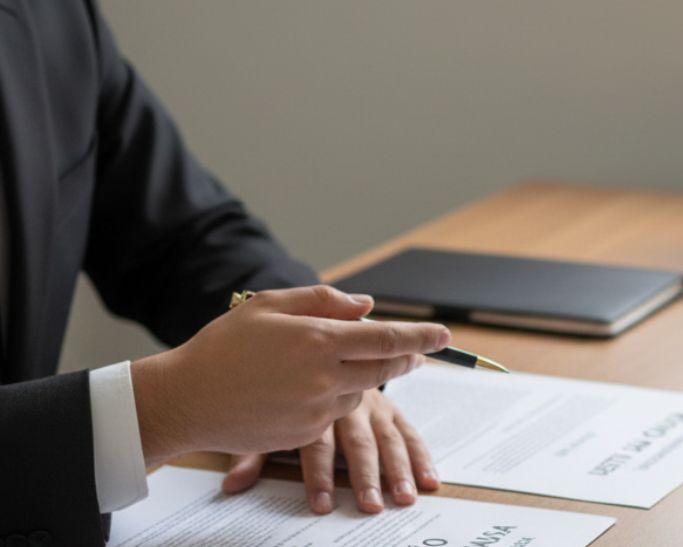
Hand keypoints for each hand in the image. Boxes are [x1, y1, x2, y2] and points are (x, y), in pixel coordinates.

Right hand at [131, 285, 450, 466]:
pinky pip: (335, 414)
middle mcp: (324, 377)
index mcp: (319, 340)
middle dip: (404, 359)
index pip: (387, 338)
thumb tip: (366, 307)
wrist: (185, 399)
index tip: (444, 333)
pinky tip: (304, 390)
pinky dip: (333, 400)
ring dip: (361, 378)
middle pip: (384, 369)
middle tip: (414, 352)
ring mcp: (317, 409)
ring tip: (331, 365)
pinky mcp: (306, 434)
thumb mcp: (271, 306)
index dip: (420, 336)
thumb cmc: (224, 346)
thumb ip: (324, 301)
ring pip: (360, 392)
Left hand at [222, 390, 439, 513]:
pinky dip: (419, 454)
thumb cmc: (271, 384)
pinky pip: (407, 431)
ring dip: (396, 469)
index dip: (321, 473)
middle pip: (357, 440)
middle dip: (364, 475)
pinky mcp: (387, 408)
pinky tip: (429, 478)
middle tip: (368, 505)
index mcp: (311, 397)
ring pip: (386, 436)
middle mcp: (345, 399)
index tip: (321, 504)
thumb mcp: (255, 417)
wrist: (298, 343)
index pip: (318, 440)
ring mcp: (370, 402)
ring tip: (403, 498)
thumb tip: (233, 484)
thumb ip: (249, 451)